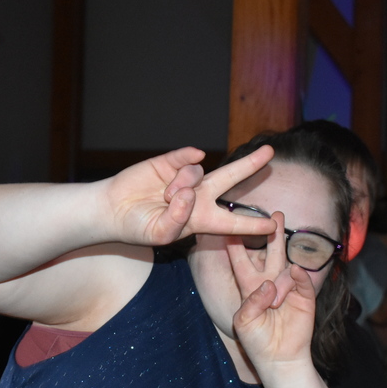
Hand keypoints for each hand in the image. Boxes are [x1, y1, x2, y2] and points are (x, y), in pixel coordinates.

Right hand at [104, 146, 276, 246]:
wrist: (113, 209)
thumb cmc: (138, 227)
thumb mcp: (159, 235)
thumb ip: (177, 219)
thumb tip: (188, 191)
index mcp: (202, 219)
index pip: (233, 221)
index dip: (253, 224)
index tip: (274, 225)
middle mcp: (199, 196)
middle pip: (231, 178)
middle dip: (251, 165)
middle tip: (270, 152)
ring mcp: (185, 177)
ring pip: (199, 173)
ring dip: (184, 184)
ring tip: (165, 196)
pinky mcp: (170, 162)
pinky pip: (186, 156)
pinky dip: (187, 158)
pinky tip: (188, 157)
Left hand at [227, 212, 316, 367]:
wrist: (280, 358)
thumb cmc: (256, 341)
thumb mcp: (244, 322)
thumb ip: (253, 302)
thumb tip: (271, 285)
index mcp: (250, 288)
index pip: (241, 261)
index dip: (236, 245)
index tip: (231, 225)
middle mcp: (269, 283)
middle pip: (269, 253)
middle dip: (271, 233)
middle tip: (275, 213)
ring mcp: (288, 288)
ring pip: (286, 263)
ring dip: (281, 246)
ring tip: (278, 236)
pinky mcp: (304, 296)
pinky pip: (302, 280)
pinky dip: (299, 275)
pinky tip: (295, 270)